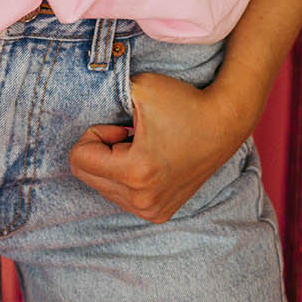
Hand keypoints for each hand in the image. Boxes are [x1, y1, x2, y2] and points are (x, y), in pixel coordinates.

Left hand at [67, 71, 252, 223]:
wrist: (223, 123)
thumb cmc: (182, 102)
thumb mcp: (139, 87)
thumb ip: (105, 94)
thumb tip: (78, 103)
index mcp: (135, 173)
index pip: (78, 159)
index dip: (95, 134)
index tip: (122, 125)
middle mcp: (143, 201)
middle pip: (86, 176)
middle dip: (102, 150)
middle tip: (130, 135)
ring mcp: (152, 211)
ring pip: (102, 187)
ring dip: (113, 163)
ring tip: (143, 147)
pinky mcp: (159, 213)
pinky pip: (120, 196)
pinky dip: (126, 176)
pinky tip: (150, 161)